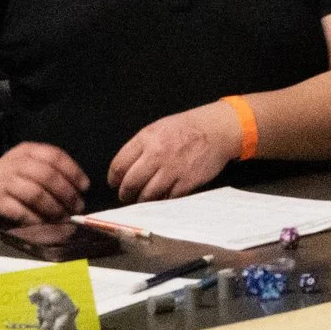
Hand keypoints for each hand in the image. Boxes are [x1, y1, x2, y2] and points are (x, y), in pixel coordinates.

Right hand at [0, 141, 87, 223]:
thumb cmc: (9, 178)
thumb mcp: (27, 166)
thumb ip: (50, 172)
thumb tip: (79, 191)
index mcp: (27, 151)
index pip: (55, 156)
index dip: (74, 172)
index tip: (84, 187)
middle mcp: (15, 162)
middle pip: (47, 176)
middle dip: (66, 194)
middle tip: (76, 207)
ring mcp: (2, 181)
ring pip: (35, 194)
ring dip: (53, 208)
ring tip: (62, 218)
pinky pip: (19, 211)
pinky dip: (35, 219)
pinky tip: (43, 224)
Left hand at [109, 103, 243, 203]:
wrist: (216, 130)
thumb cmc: (186, 128)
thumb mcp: (158, 128)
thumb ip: (140, 147)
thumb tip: (124, 170)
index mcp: (146, 139)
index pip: (119, 165)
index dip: (114, 178)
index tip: (115, 183)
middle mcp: (157, 155)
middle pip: (131, 183)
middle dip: (125, 193)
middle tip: (125, 196)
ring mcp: (172, 170)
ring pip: (147, 195)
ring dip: (141, 200)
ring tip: (142, 199)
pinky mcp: (186, 183)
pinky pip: (168, 199)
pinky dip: (162, 201)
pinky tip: (161, 197)